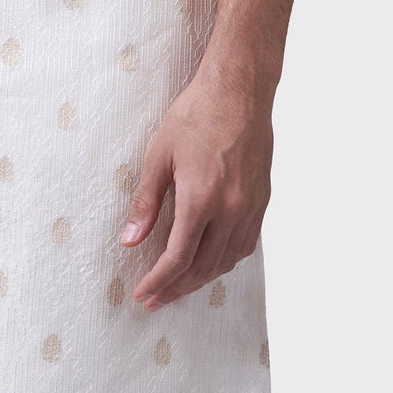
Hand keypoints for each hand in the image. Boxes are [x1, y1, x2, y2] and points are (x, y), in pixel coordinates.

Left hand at [120, 62, 273, 311]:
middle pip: (204, 267)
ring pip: (228, 260)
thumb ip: (146, 203)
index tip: (143, 295)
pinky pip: (245, 244)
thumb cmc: (195, 116)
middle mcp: (231, 210)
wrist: (240, 91)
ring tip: (179, 287)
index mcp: (201, 200)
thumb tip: (129, 240)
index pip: (178, 258)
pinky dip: (225, 260)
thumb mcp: (158, 156)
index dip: (159, 281)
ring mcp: (251, 207)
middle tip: (155, 301)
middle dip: (177, 288)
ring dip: (202, 279)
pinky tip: (211, 262)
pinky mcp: (262, 200)